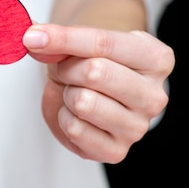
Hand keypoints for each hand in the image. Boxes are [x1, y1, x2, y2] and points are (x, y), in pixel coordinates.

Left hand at [23, 24, 173, 163]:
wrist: (90, 88)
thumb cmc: (89, 60)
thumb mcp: (76, 42)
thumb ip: (56, 40)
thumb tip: (33, 40)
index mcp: (156, 59)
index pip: (104, 43)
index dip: (63, 38)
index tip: (32, 36)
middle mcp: (155, 95)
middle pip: (95, 72)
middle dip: (67, 68)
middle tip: (67, 70)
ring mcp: (139, 127)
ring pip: (84, 102)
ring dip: (67, 94)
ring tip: (76, 92)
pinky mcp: (116, 151)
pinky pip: (75, 129)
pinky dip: (65, 118)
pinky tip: (76, 114)